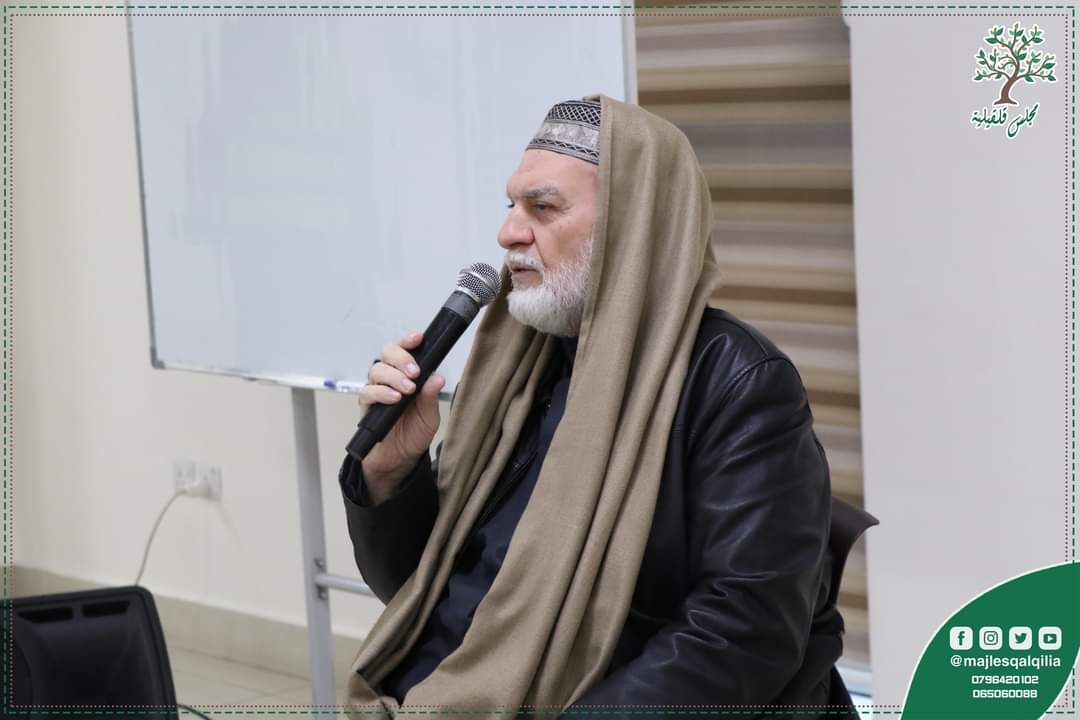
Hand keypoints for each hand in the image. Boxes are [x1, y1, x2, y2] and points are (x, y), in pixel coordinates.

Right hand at [358, 331, 444, 501]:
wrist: (399, 459)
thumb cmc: (414, 434)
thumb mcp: (430, 417)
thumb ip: (431, 398)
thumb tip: (438, 377)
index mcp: (407, 375)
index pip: (405, 350)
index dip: (409, 340)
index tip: (418, 338)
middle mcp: (390, 378)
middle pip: (387, 353)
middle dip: (401, 358)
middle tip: (415, 372)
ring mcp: (377, 390)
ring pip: (377, 369)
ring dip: (393, 376)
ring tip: (408, 390)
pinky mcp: (367, 405)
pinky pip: (368, 392)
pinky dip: (381, 393)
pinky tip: (394, 399)